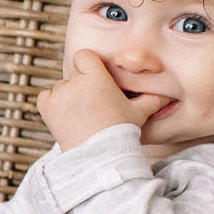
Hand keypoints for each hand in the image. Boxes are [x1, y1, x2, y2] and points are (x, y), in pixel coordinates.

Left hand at [39, 51, 163, 149]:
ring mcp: (59, 96)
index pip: (84, 55)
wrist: (100, 157)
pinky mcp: (47, 110)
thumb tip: (169, 94)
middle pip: (74, 73)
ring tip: (83, 114)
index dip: (90, 65)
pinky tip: (65, 114)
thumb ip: (152, 99)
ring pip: (61, 86)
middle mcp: (74, 82)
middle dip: (82, 83)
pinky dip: (52, 103)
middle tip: (94, 102)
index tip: (96, 78)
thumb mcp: (139, 113)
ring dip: (68, 96)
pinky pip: (44, 97)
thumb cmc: (121, 133)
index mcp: (96, 77)